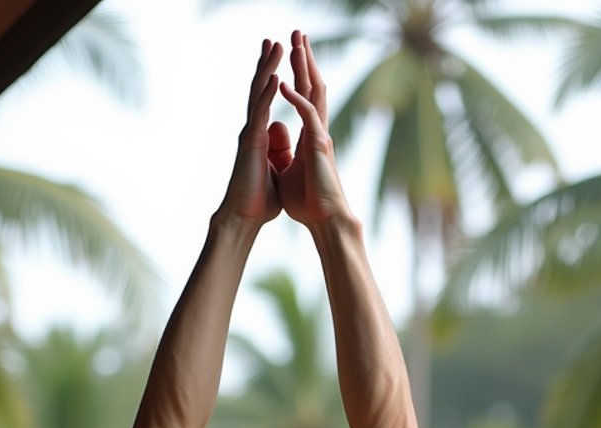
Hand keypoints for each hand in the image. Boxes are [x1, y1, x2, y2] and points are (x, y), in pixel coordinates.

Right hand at [219, 40, 292, 224]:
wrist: (245, 217)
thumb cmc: (260, 200)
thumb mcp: (277, 171)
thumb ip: (280, 153)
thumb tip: (283, 141)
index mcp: (261, 136)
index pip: (266, 100)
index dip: (271, 79)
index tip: (278, 59)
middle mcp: (254, 130)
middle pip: (260, 90)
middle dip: (267, 64)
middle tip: (273, 40)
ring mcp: (251, 134)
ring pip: (259, 94)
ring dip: (267, 68)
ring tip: (274, 45)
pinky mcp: (251, 142)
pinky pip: (261, 113)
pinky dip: (267, 94)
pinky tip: (274, 76)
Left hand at [275, 31, 351, 225]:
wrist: (323, 221)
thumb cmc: (308, 203)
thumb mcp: (288, 172)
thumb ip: (283, 153)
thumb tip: (276, 144)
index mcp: (310, 136)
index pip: (304, 97)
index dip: (298, 74)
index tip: (291, 53)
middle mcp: (317, 131)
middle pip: (312, 86)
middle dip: (304, 59)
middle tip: (298, 33)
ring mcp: (319, 136)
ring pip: (314, 93)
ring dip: (304, 67)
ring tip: (296, 42)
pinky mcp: (318, 145)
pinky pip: (307, 115)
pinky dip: (296, 98)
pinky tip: (284, 82)